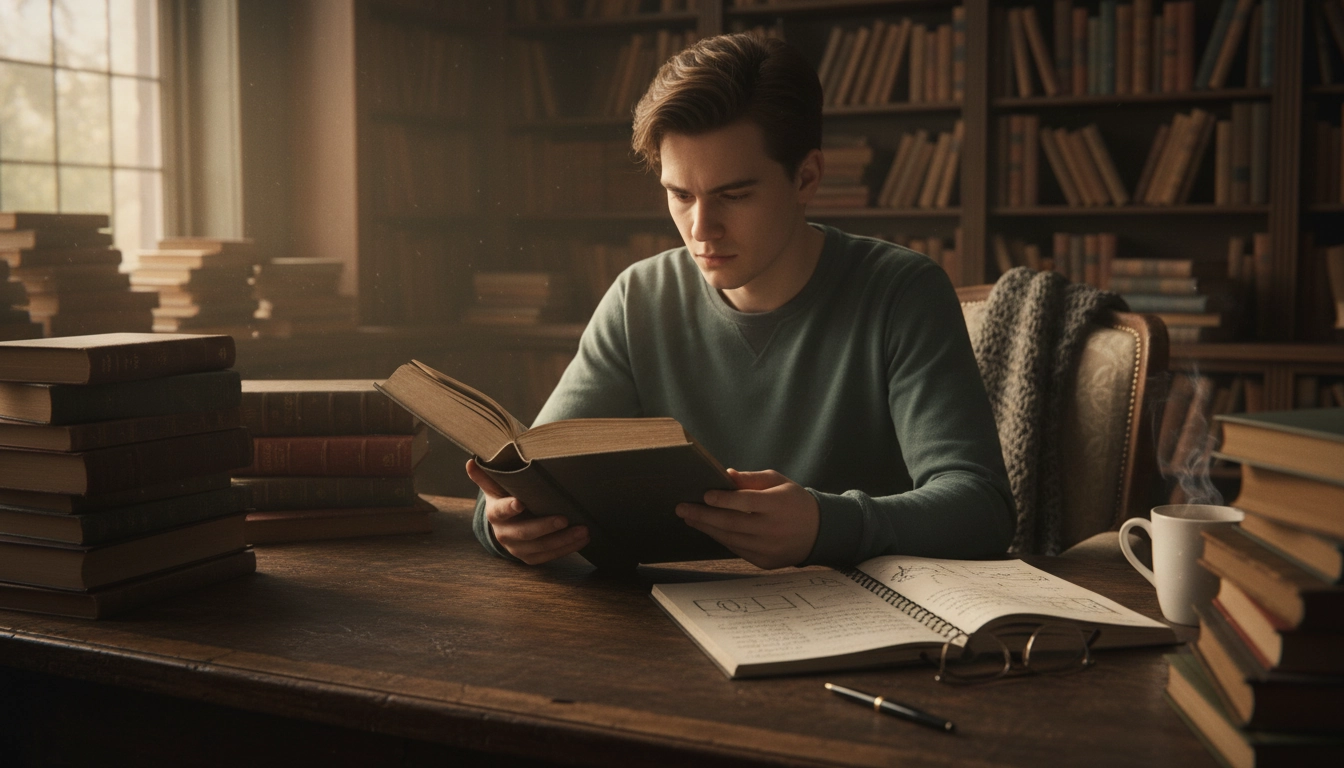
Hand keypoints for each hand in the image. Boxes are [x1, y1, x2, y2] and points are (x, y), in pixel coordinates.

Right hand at [466, 459, 588, 564]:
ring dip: (563, 540)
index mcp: (495, 513)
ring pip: (540, 548)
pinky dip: (567, 549)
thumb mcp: (496, 486)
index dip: (509, 507)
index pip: (501, 510)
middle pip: (524, 533)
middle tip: (565, 519)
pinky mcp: (529, 557)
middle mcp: (503, 533)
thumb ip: (487, 475)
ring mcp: (516, 548)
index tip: (520, 502)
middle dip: (545, 527)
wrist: (506, 522)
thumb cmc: (506, 496)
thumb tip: (470, 461)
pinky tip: (583, 540)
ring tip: (583, 530)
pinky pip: (549, 557)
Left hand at [675, 469, 819, 569]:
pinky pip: (737, 549)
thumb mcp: (779, 482)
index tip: (704, 495)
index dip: (723, 500)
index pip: (746, 502)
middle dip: (703, 516)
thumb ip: (752, 479)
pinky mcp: (765, 562)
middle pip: (732, 523)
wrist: (820, 532)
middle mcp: (772, 529)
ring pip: (731, 539)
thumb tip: (725, 475)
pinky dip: (721, 539)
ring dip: (707, 528)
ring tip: (690, 518)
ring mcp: (768, 548)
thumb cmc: (794, 501)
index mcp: (777, 505)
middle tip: (682, 508)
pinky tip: (709, 529)